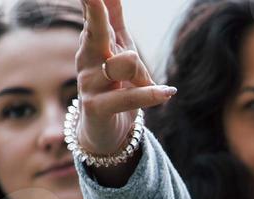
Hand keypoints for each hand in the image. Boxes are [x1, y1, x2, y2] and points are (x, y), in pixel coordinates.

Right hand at [76, 0, 174, 156]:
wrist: (105, 131)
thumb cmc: (113, 84)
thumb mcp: (118, 49)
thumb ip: (115, 20)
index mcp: (94, 42)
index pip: (95, 15)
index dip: (93, 2)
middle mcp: (87, 59)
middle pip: (96, 32)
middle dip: (95, 13)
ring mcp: (90, 83)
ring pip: (122, 64)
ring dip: (139, 70)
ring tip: (147, 80)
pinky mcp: (97, 107)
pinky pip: (128, 97)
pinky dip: (149, 95)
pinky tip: (167, 92)